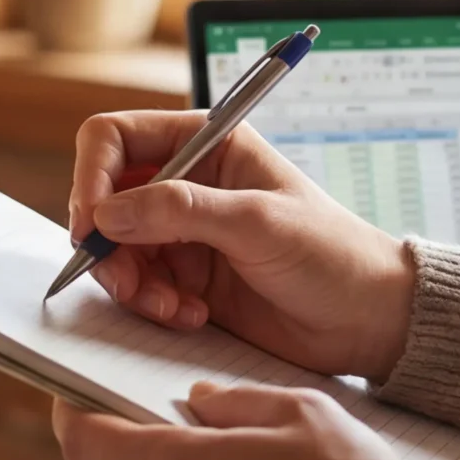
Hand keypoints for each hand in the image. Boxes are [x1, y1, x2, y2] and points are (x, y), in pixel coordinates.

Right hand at [68, 110, 414, 382]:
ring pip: (115, 249)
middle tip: (126, 282)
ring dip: (130, 283)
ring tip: (170, 306)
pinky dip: (151, 306)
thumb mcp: (258, 223)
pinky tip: (191, 315)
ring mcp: (182, 233)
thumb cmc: (333, 255)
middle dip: (109, 244)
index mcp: (207, 144)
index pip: (116, 139)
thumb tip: (108, 213)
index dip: (92, 177)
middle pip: (105, 199)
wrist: (368, 321)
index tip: (93, 224)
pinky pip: (137, 286)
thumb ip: (180, 211)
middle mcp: (186, 183)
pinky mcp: (184, 278)